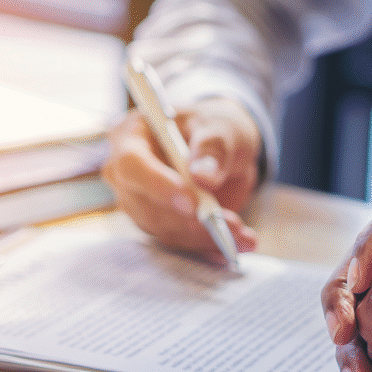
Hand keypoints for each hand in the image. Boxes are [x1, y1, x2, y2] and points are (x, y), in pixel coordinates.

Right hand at [102, 97, 260, 261]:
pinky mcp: (158, 224)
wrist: (225, 148)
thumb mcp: (221, 126)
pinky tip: (238, 244)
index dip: (158, 185)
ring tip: (244, 237)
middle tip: (232, 225)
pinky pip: (179, 241)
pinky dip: (209, 245)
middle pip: (145, 205)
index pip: (131, 165)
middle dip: (190, 220)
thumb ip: (213, 147)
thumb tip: (204, 176)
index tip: (192, 203)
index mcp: (130, 136)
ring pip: (164, 229)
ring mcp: (139, 203)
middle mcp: (126, 174)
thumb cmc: (216, 127)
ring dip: (205, 237)